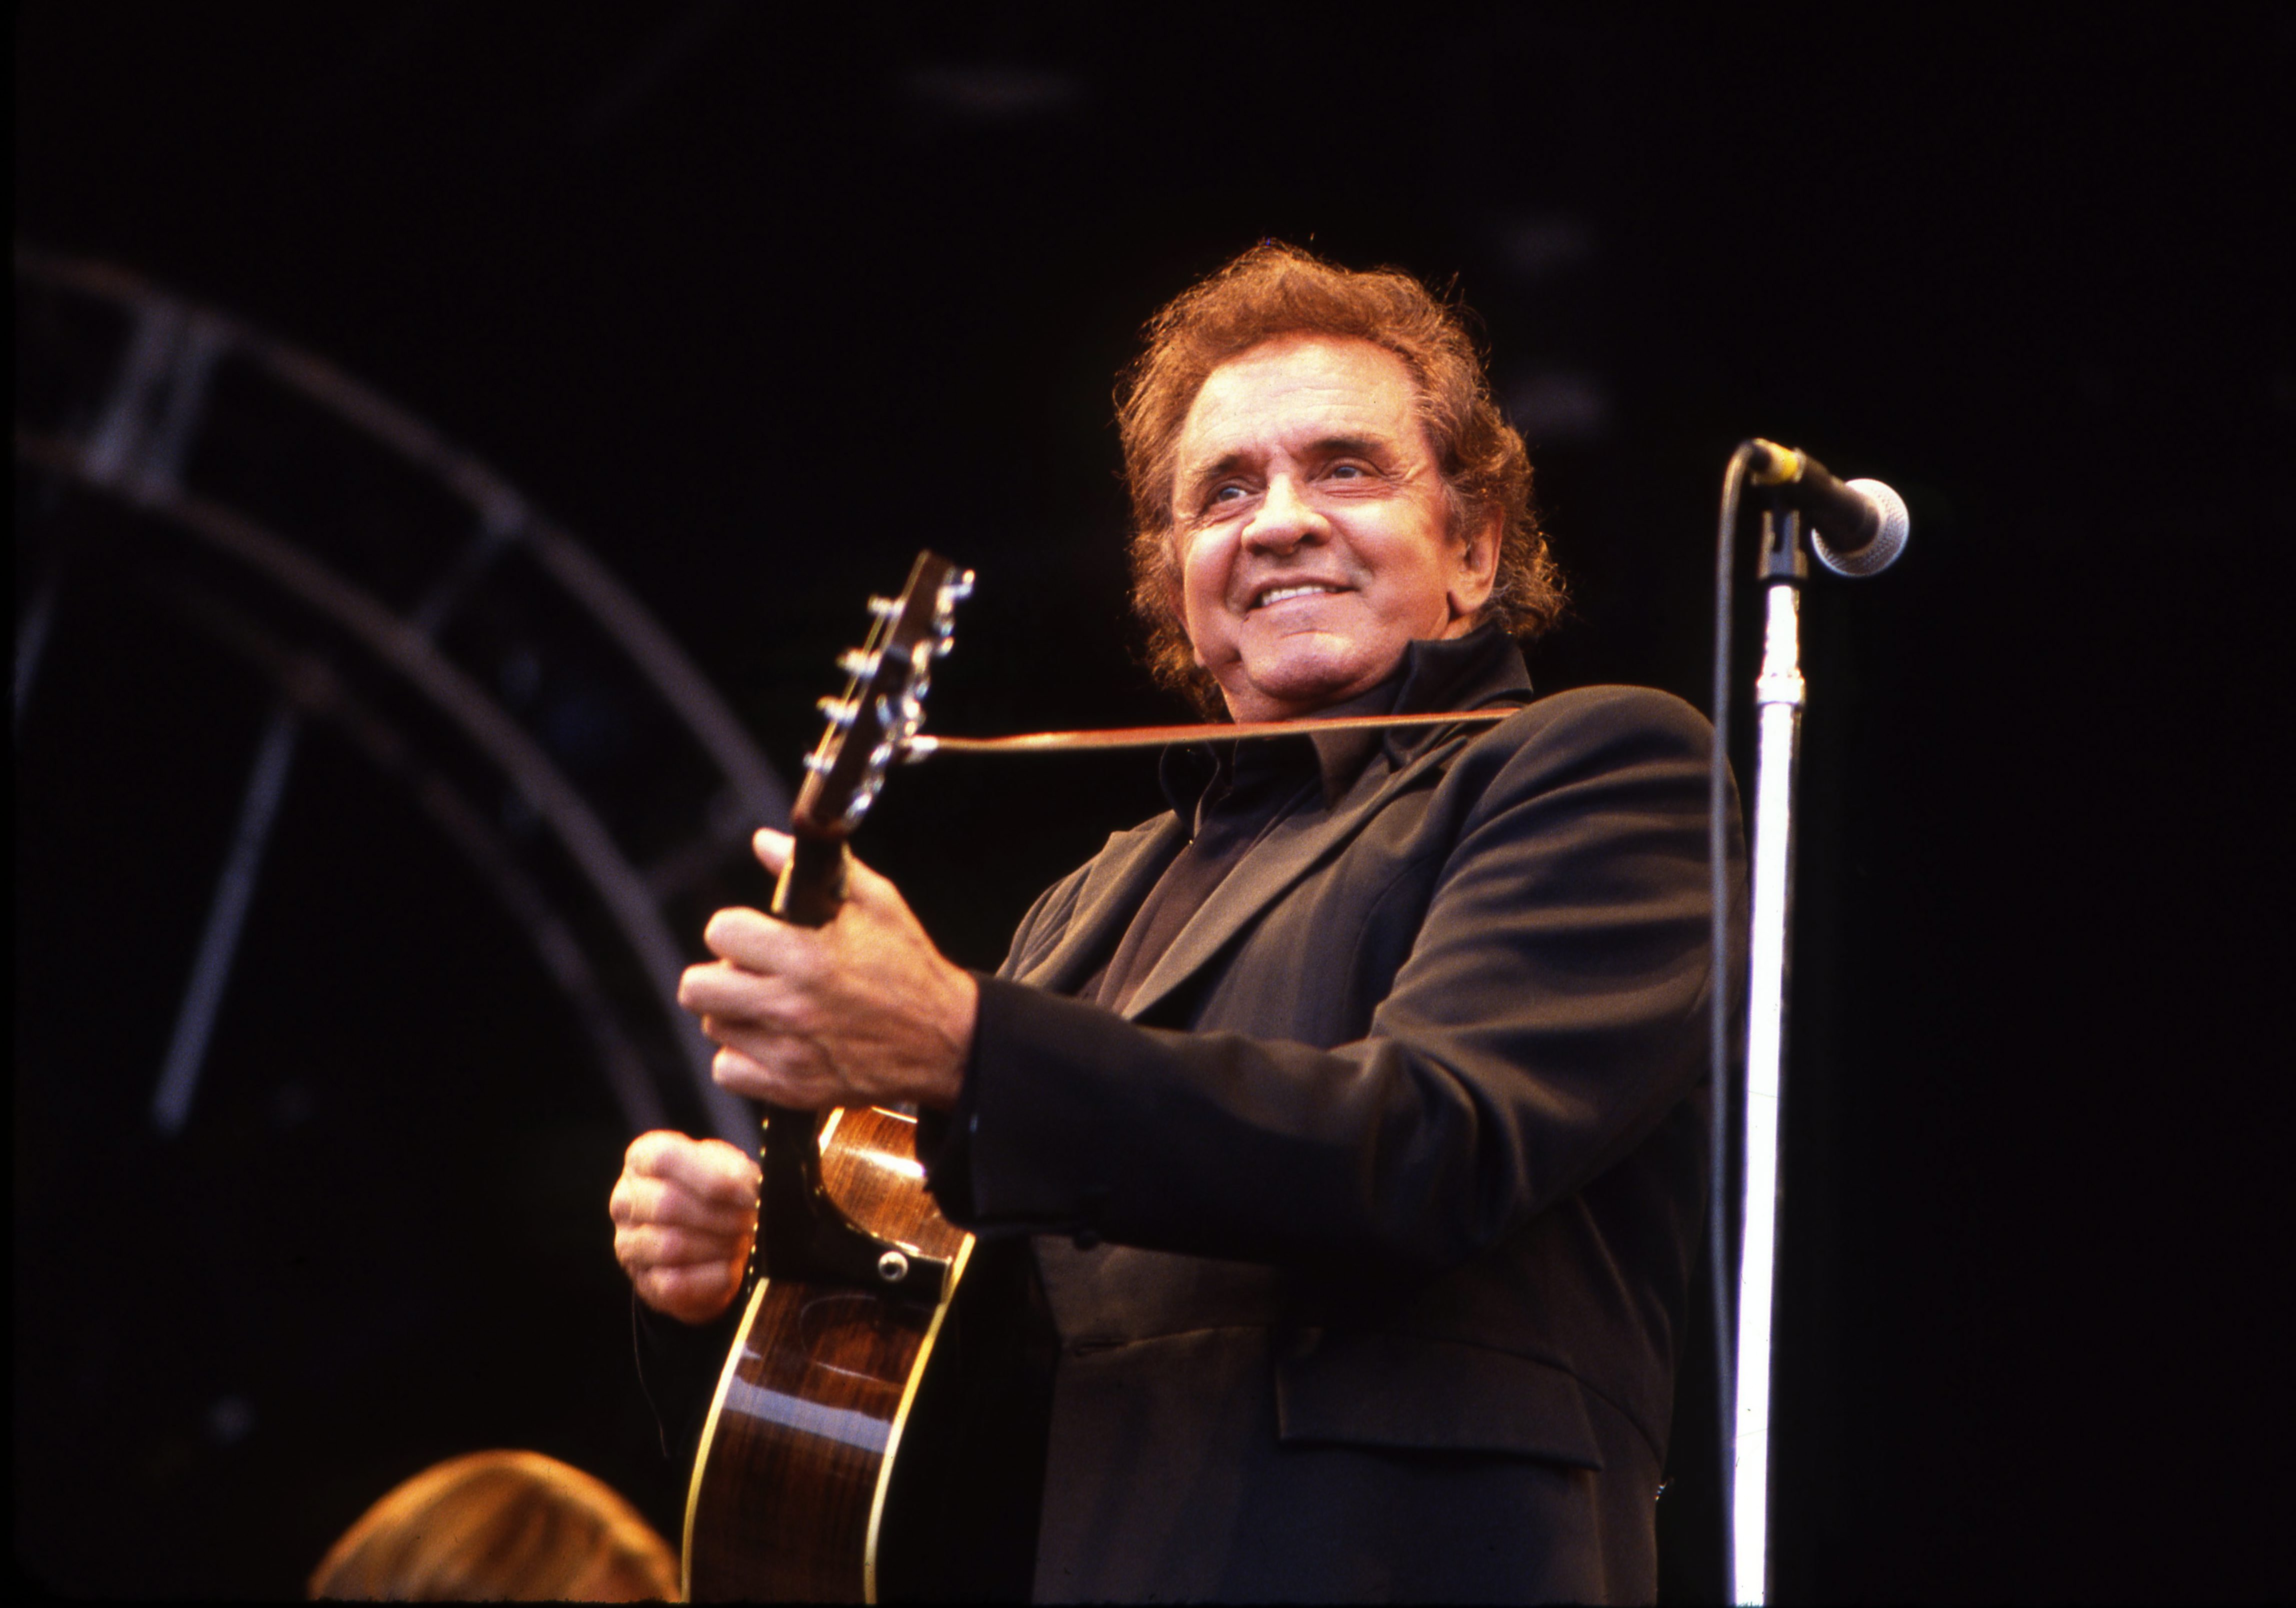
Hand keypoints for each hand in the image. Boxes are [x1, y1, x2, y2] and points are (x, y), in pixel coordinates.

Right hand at [609, 1130, 759, 1323]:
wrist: (715, 1244)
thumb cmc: (718, 1196)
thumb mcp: (729, 1170)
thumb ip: (733, 1172)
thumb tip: (740, 1186)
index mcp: (642, 1159)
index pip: (664, 1159)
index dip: (710, 1178)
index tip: (747, 1194)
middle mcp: (625, 1200)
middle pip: (666, 1204)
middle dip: (719, 1216)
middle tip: (749, 1221)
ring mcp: (628, 1243)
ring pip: (670, 1246)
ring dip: (717, 1246)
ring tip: (739, 1241)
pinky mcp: (642, 1281)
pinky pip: (675, 1283)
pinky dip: (711, 1277)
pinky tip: (729, 1268)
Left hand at [677, 829, 976, 1111]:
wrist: (945, 1040)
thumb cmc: (910, 968)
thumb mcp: (877, 904)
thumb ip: (814, 871)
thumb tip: (764, 843)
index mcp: (807, 956)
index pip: (721, 933)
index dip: (734, 930)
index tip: (753, 937)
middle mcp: (790, 1006)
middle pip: (696, 988)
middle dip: (719, 975)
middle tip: (749, 974)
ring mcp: (787, 1052)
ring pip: (714, 1027)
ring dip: (735, 1015)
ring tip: (770, 1007)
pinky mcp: (791, 1088)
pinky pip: (728, 1071)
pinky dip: (744, 1057)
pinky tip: (774, 1041)